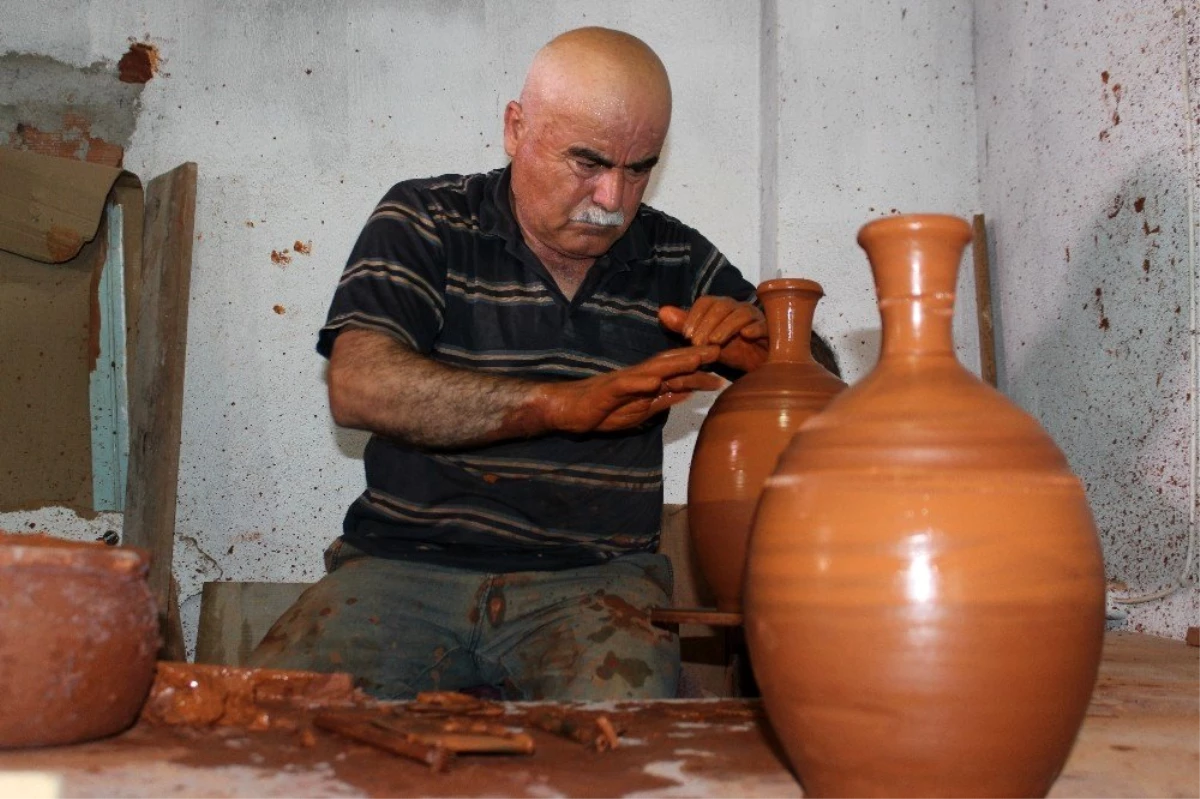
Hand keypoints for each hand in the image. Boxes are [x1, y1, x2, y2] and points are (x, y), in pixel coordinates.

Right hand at [540, 345, 724, 432]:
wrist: (568, 410)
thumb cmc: (603, 410)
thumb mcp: (640, 410)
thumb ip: (662, 400)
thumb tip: (687, 393)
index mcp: (646, 382)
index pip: (677, 373)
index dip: (699, 368)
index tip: (722, 365)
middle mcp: (639, 377)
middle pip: (670, 363)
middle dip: (694, 357)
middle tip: (719, 349)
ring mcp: (624, 381)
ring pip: (652, 369)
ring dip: (674, 363)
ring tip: (695, 358)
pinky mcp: (608, 390)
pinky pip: (626, 385)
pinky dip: (641, 382)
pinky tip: (655, 381)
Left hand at [659, 297, 767, 372]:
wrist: (761, 367)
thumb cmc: (733, 351)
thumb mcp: (706, 342)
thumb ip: (686, 326)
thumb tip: (662, 312)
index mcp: (722, 308)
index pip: (705, 302)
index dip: (694, 316)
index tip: (686, 335)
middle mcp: (738, 307)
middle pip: (722, 306)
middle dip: (707, 324)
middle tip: (697, 343)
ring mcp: (756, 317)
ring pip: (741, 313)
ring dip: (726, 327)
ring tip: (715, 343)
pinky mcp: (771, 329)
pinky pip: (764, 324)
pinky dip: (755, 328)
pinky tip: (746, 335)